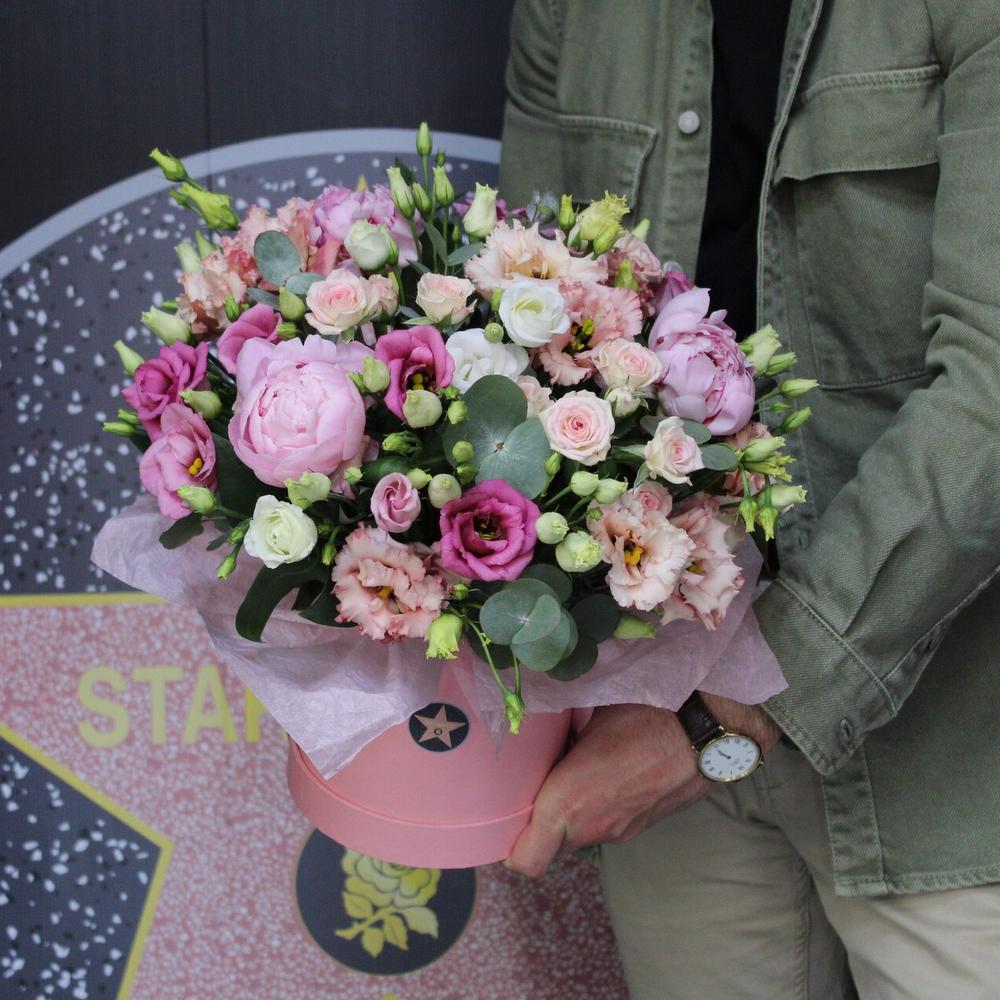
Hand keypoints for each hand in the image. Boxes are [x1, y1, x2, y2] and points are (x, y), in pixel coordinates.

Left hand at [505, 696, 782, 878]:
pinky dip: (602, 804)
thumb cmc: (640, 714)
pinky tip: (609, 768)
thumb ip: (556, 735)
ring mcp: (620, 830)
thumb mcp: (586, 714)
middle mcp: (591, 827)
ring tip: (575, 766)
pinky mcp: (642, 825)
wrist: (705, 729)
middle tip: (539, 777)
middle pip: (551, 841)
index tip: (509, 812)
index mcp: (566, 803)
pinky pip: (608, 822)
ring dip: (574, 809)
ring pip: (581, 831)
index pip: (526, 859)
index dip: (511, 845)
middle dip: (542, 816)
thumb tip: (535, 719)